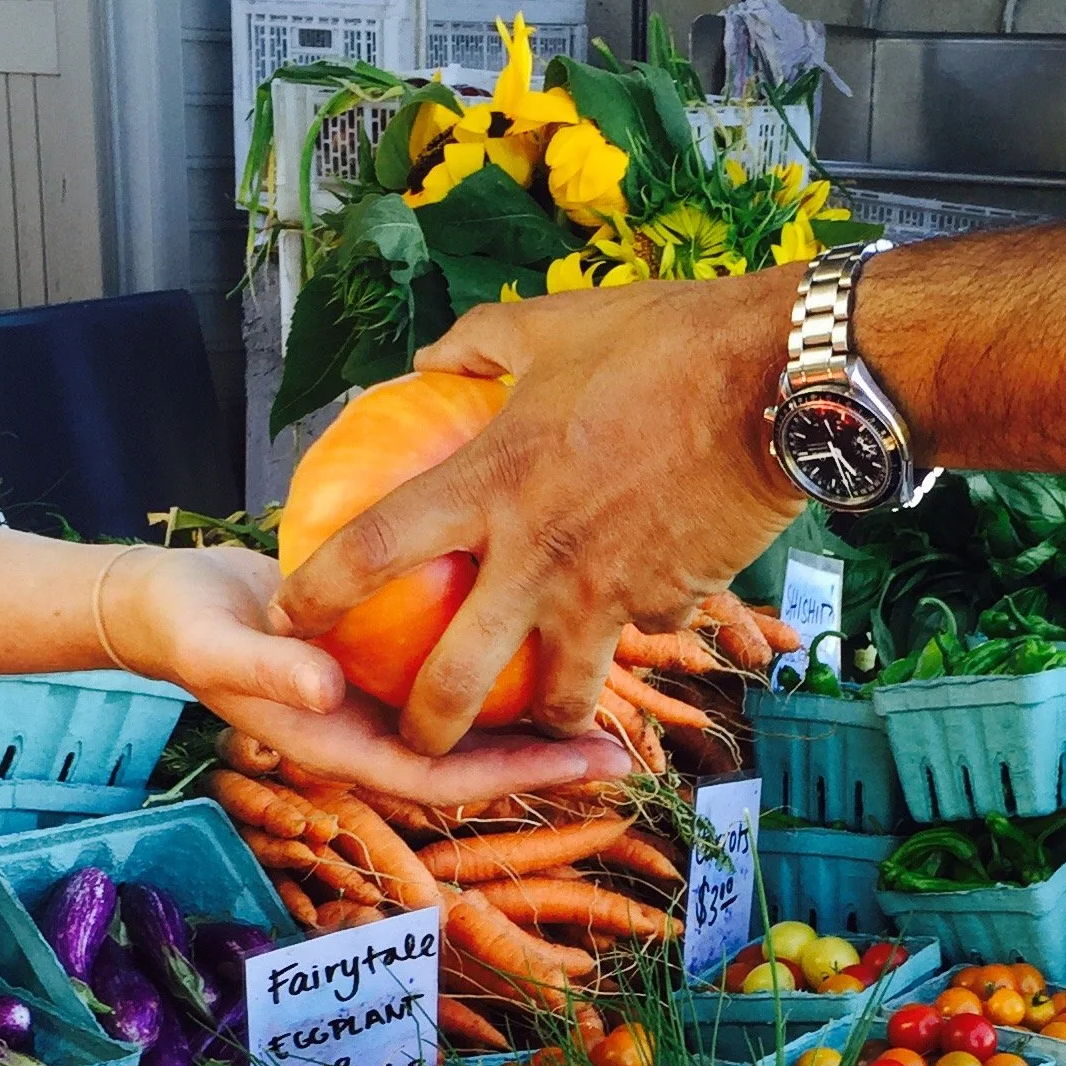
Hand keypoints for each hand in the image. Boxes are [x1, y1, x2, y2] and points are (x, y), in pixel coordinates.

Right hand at [104, 543, 620, 802]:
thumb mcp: (217, 647)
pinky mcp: (383, 663)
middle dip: (544, 765)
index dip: (514, 778)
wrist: (167, 604)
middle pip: (475, 763)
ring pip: (472, 724)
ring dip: (534, 719)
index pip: (442, 778)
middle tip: (622, 756)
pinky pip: (453, 673)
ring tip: (608, 707)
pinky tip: (551, 628)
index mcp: (341, 747)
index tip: (577, 764)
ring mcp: (381, 702)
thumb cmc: (185, 626)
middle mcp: (372, 733)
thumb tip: (327, 691)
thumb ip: (268, 671)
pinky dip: (501, 662)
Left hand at [269, 274, 803, 754]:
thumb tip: (429, 358)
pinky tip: (627, 629)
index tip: (289, 614)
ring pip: (555, 698)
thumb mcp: (552, 326)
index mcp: (490, 483)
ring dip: (536, 722)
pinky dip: (624, 642)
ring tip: (530, 720)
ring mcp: (603, 593)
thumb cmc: (663, 340)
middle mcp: (535, 557)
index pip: (375, 549)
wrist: (776, 384)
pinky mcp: (664, 604)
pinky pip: (633, 641)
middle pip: (454, 682)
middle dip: (424, 731)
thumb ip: (478, 345)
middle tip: (414, 739)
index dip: (319, 591)